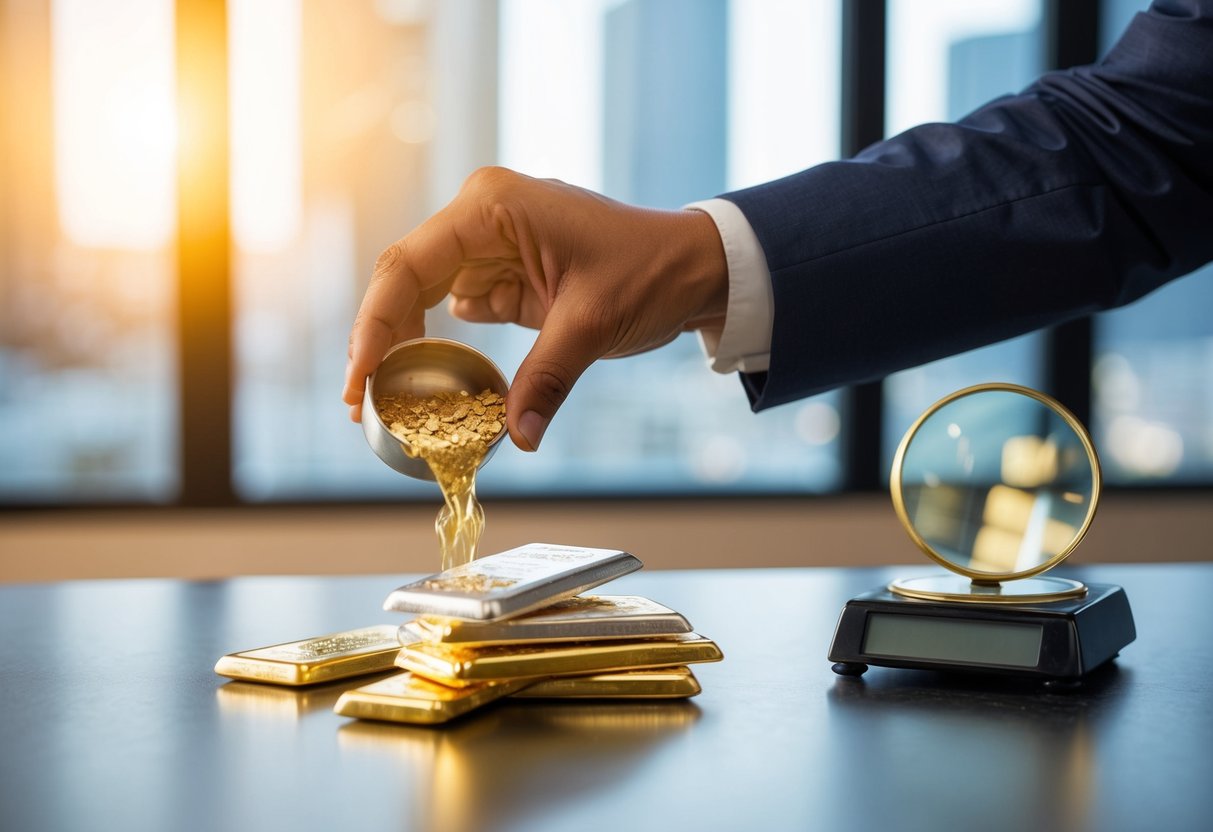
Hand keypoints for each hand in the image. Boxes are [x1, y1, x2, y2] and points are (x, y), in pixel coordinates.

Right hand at [343, 166, 728, 450]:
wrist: (694, 266)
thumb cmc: (651, 270)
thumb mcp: (593, 323)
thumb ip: (545, 379)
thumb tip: (518, 438)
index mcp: (492, 208)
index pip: (408, 266)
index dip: (374, 326)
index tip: (359, 380)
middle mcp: (482, 217)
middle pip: (405, 280)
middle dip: (379, 341)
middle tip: (359, 402)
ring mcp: (492, 245)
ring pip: (425, 296)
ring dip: (406, 346)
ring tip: (384, 398)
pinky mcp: (506, 274)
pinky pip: (458, 308)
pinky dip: (442, 344)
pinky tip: (428, 383)